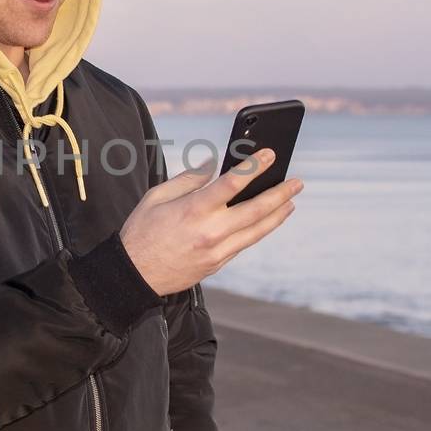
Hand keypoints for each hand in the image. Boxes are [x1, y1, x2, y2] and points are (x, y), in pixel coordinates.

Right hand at [119, 149, 301, 295]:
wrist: (134, 276)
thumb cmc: (141, 232)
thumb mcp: (157, 197)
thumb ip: (188, 179)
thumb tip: (213, 164)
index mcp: (193, 210)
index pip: (232, 183)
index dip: (254, 166)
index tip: (270, 155)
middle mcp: (210, 231)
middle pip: (255, 210)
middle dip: (280, 194)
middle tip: (297, 183)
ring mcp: (216, 251)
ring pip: (257, 231)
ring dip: (277, 215)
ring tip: (291, 202)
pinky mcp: (217, 264)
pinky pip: (244, 244)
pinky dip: (259, 230)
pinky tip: (267, 221)